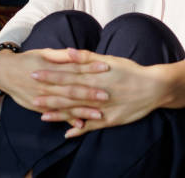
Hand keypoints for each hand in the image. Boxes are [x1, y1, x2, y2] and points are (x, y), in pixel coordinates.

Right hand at [0, 47, 110, 127]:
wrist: (5, 73)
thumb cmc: (29, 60)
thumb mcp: (43, 53)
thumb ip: (61, 55)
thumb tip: (76, 53)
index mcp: (51, 68)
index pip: (74, 67)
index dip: (89, 67)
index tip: (105, 67)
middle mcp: (48, 84)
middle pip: (71, 89)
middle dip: (89, 93)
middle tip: (106, 95)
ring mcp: (43, 97)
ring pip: (65, 105)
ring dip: (82, 110)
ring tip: (99, 114)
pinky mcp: (40, 107)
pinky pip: (56, 115)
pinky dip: (67, 120)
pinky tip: (80, 125)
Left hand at [31, 49, 167, 137]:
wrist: (153, 87)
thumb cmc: (130, 70)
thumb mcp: (109, 59)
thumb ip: (87, 57)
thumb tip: (68, 52)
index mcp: (94, 76)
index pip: (67, 75)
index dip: (50, 75)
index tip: (34, 74)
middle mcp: (95, 91)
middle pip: (68, 93)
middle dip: (49, 95)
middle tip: (31, 96)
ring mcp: (102, 107)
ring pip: (77, 111)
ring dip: (59, 114)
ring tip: (42, 116)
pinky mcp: (110, 119)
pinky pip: (92, 125)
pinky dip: (80, 129)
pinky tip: (67, 133)